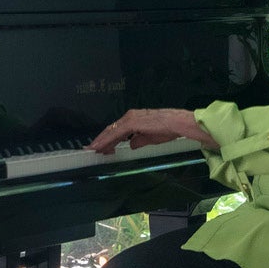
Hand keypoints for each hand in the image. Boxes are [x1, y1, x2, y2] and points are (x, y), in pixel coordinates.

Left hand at [86, 108, 217, 153]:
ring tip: (93, 150)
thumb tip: (131, 145)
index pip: (117, 130)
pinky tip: (100, 147)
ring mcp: (129, 119)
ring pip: (111, 131)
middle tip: (92, 149)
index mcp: (134, 119)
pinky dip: (106, 140)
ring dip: (101, 141)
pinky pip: (115, 134)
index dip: (107, 138)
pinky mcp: (131, 123)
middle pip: (111, 130)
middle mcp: (129, 116)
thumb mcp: (150, 137)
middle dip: (101, 140)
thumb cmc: (167, 129)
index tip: (100, 147)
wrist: (176, 124)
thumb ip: (139, 140)